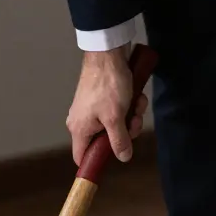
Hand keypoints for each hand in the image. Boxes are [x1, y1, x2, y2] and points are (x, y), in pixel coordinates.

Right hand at [67, 43, 147, 165]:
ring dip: (130, 117)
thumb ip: (119, 141)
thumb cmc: (107, 85)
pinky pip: (117, 111)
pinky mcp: (101, 100)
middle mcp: (82, 122)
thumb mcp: (116, 118)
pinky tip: (136, 96)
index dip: (96, 162)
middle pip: (105, 141)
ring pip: (115, 125)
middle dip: (124, 132)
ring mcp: (92, 110)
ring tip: (136, 104)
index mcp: (79, 129)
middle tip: (133, 121)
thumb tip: (123, 158)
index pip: (81, 156)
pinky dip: (129, 106)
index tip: (113, 158)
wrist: (108, 53)